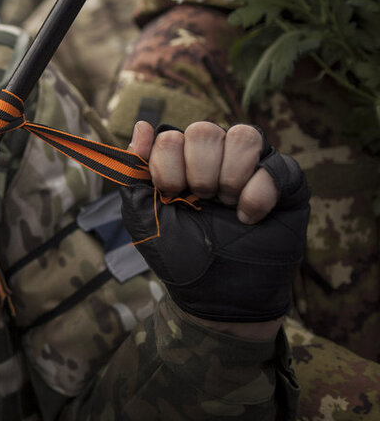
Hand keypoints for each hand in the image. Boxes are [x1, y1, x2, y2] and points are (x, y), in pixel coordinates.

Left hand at [121, 121, 309, 329]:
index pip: (170, 136)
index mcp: (180, 160)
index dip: (167, 169)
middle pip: (205, 130)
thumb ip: (135, 171)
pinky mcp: (286, 185)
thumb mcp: (143, 215)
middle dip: (198, 173)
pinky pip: (279, 166)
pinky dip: (258, 195)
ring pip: (244, 136)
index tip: (171, 197)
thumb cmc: (178, 255)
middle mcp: (216, 157)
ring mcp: (252, 167)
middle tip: (201, 203)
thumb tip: (142, 125)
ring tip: (226, 208)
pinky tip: (249, 218)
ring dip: (230, 178)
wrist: (218, 295)